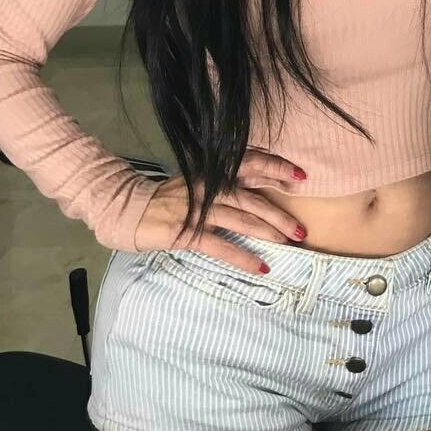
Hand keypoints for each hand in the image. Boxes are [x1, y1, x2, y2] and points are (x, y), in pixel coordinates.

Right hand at [133, 147, 308, 275]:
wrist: (130, 209)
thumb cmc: (166, 198)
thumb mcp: (196, 181)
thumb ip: (222, 181)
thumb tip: (254, 187)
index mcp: (212, 172)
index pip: (250, 163)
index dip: (276, 167)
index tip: (300, 176)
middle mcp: (210, 187)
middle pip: (252, 198)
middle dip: (279, 214)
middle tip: (301, 230)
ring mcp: (200, 210)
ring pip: (242, 220)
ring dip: (268, 233)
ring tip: (289, 244)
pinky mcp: (189, 233)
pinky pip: (222, 247)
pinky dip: (243, 257)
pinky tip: (261, 267)